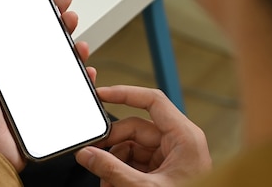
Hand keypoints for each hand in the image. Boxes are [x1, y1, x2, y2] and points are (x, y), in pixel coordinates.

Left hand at [0, 0, 96, 171]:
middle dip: (59, 26)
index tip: (47, 0)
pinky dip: (81, 80)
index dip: (34, 13)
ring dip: (73, 49)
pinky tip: (85, 72)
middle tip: (68, 15)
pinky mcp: (44, 106)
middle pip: (43, 43)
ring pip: (59, 64)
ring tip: (79, 42)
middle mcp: (13, 75)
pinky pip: (67, 90)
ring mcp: (30, 90)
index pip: (17, 29)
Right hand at [75, 85, 210, 186]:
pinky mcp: (163, 170)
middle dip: (111, 144)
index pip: (152, 100)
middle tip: (91, 155)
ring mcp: (170, 156)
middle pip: (135, 128)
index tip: (102, 94)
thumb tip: (87, 155)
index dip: (125, 93)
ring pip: (132, 147)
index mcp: (184, 136)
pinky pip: (136, 162)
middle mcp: (178, 142)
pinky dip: (121, 172)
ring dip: (114, 162)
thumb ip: (113, 170)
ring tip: (106, 181)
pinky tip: (113, 185)